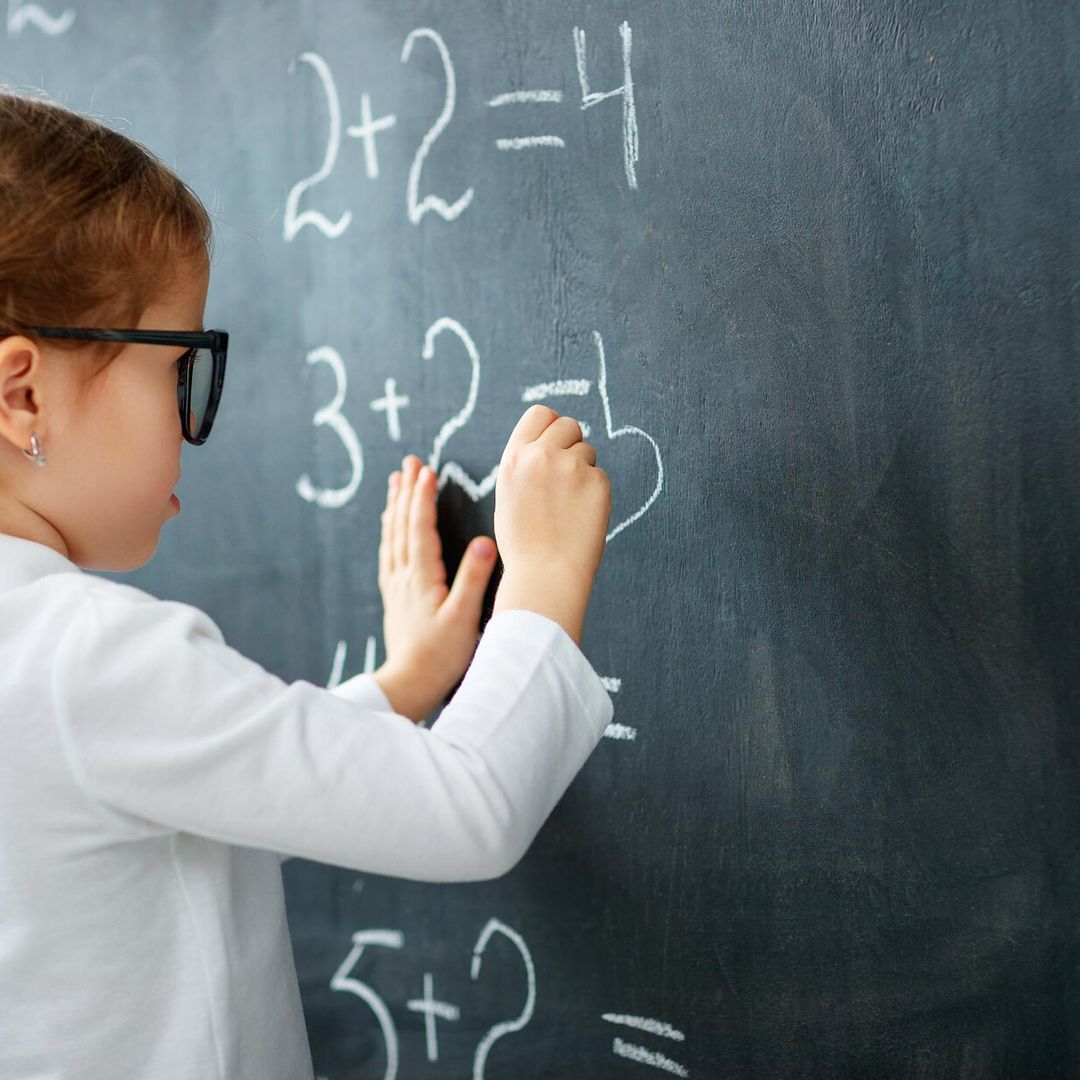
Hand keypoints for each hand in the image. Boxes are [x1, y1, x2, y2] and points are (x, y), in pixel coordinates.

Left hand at [373, 454, 498, 721]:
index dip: (423, 497)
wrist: (409, 684)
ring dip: (395, 506)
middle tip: (410, 463)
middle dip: (407, 491)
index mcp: (422, 578)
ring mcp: (396, 587)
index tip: (427, 471)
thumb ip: (473, 578)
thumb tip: (484, 541)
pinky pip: (389, 553)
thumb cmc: (441, 655)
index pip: (420, 528)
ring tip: (396, 481)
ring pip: (392, 536)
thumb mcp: (464, 618)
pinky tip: (390, 524)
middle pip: (402, 525)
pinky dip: (390, 531)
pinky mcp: (395, 597)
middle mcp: (404, 577)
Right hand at [494, 405, 610, 581]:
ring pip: (587, 451)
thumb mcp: (509, 495)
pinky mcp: (597, 482)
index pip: (540, 414)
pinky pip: (600, 476)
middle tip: (568, 474)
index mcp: (515, 458)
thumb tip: (547, 445)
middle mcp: (542, 456)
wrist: (544, 573)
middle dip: (571, 443)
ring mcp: (572, 467)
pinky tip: (581, 516)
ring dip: (583, 470)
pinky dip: (594, 493)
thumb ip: (526, 465)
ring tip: (569, 505)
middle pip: (568, 424)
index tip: (555, 441)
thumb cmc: (524, 542)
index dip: (550, 426)